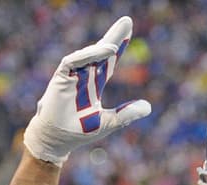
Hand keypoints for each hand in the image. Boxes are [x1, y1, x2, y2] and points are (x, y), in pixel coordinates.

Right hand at [22, 16, 151, 164]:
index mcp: (94, 83)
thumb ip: (127, 114)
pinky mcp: (60, 78)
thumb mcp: (109, 122)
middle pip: (100, 51)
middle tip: (127, 21)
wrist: (58, 141)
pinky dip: (85, 56)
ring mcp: (71, 75)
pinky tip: (100, 53)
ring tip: (115, 45)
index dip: (119, 47)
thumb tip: (148, 107)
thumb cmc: (79, 131)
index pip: (109, 61)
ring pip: (87, 55)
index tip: (130, 32)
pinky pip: (72, 61)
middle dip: (113, 37)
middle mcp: (84, 76)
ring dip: (101, 48)